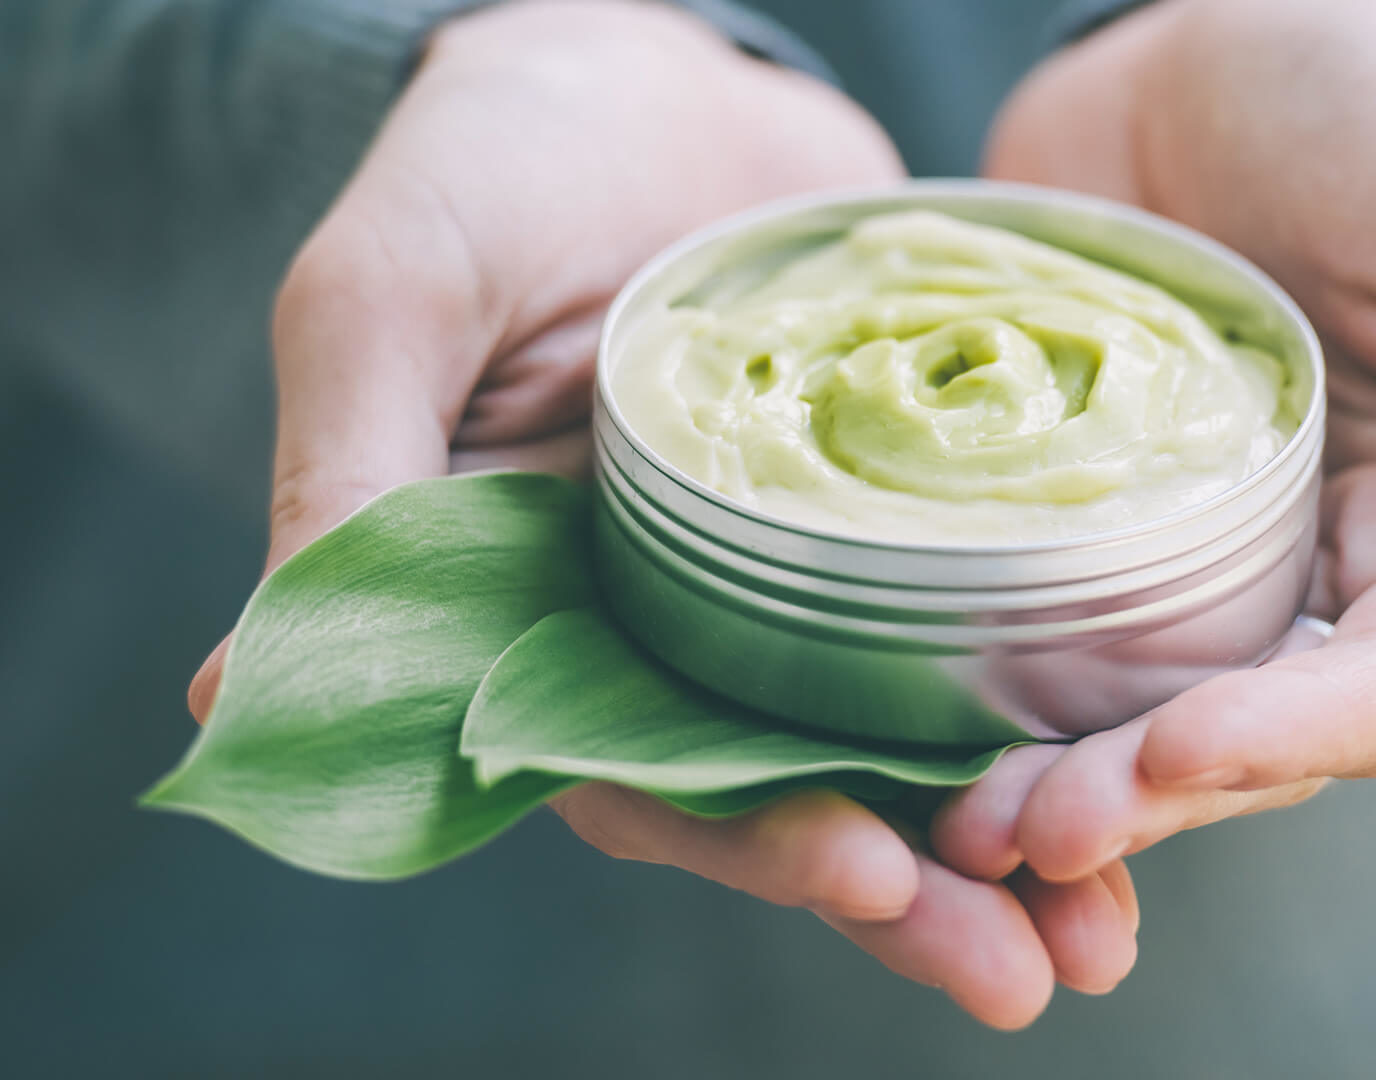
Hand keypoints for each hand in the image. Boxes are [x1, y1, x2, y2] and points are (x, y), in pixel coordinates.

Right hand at [181, 0, 1131, 1027]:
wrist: (645, 74)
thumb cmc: (492, 167)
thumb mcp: (394, 295)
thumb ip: (349, 474)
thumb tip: (226, 690)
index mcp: (542, 619)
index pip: (634, 772)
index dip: (746, 834)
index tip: (865, 876)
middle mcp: (672, 634)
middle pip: (792, 794)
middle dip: (910, 888)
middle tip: (1035, 968)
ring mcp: (791, 588)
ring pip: (895, 745)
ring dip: (999, 841)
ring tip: (1108, 926)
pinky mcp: (894, 530)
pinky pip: (971, 636)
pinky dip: (1042, 713)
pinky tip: (1142, 766)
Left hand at [936, 0, 1375, 885]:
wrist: (1203, 37)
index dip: (1293, 738)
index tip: (1178, 755)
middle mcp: (1323, 590)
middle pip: (1245, 742)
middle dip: (1144, 797)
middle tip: (1031, 824)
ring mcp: (1187, 572)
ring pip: (1127, 725)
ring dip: (1049, 788)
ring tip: (958, 826)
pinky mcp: (1074, 538)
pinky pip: (1029, 644)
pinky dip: (976, 711)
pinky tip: (902, 751)